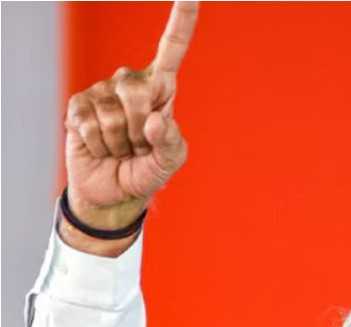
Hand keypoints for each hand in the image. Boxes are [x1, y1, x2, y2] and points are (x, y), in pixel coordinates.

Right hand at [64, 0, 196, 231]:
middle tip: (138, 146)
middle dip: (140, 129)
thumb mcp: (169, 162)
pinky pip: (90, 124)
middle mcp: (130, 81)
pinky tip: (100, 147)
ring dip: (120, 142)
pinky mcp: (77, 104)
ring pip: (114, 114)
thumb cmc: (146, 171)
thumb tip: (155, 120)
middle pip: (138, 92)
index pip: (172, 48)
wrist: (112, 191)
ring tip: (120, 148)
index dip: (182, 21)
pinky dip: (99, 145)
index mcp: (161, 88)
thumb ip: (169, 144)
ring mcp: (101, 91)